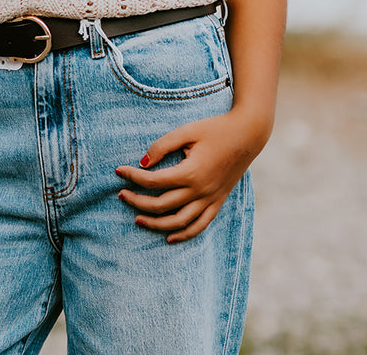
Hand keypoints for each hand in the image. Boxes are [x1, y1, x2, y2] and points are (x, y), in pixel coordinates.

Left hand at [115, 109, 263, 242]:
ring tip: (137, 219)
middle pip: (162, 205)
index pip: (154, 181)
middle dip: (137, 201)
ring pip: (178, 222)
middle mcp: (200, 191)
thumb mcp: (187, 131)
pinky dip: (184, 234)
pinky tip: (169, 237)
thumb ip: (162, 146)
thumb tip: (142, 162)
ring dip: (156, 224)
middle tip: (121, 195)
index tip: (118, 171)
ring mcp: (210, 200)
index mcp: (190, 172)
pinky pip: (199, 226)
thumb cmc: (215, 129)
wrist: (247, 135)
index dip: (133, 177)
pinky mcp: (218, 202)